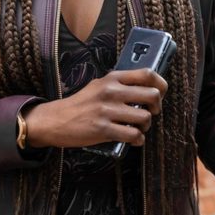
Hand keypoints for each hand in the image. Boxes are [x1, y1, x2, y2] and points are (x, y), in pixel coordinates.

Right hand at [23, 68, 165, 148]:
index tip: (160, 93)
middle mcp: (111, 92)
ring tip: (138, 128)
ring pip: (145, 117)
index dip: (161, 84)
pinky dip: (138, 140)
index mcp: (112, 79)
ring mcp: (107, 110)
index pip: (147, 74)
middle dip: (157, 107)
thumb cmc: (80, 104)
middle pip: (152, 95)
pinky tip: (133, 139)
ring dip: (146, 126)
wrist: (54, 120)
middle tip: (150, 113)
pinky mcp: (103, 129)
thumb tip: (147, 89)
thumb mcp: (99, 86)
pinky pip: (133, 135)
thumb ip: (120, 85)